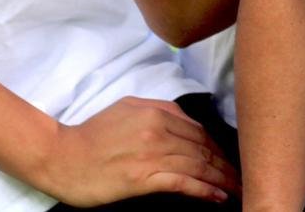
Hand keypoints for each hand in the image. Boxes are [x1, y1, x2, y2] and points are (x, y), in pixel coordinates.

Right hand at [37, 96, 238, 205]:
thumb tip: (184, 122)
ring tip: (238, 189)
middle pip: (203, 148)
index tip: (230, 158)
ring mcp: (152, 154)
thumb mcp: (126, 108)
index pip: (198, 130)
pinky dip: (204, 189)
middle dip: (226, 163)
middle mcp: (158, 129)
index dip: (218, 146)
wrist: (61, 156)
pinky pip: (183, 182)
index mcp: (156, 111)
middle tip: (243, 176)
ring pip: (198, 165)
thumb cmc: (91, 135)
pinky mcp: (143, 178)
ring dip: (222, 178)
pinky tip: (218, 197)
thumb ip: (157, 110)